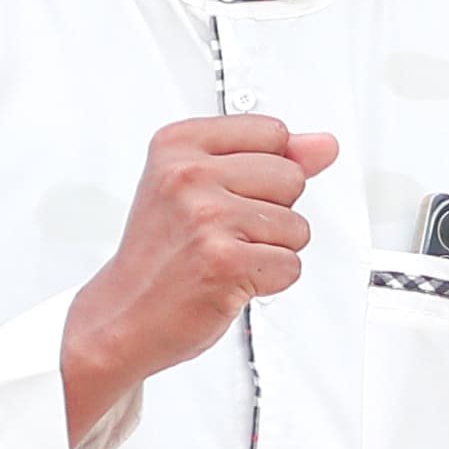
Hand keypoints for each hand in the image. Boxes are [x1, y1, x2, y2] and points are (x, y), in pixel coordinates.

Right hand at [62, 116, 339, 433]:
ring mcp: (206, 217)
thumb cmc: (162, 253)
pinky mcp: (224, 262)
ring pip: (297, 225)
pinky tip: (229, 280)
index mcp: (179, 143)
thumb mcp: (203, 187)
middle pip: (292, 177)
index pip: (274, 133)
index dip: (266, 172)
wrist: (123, 315)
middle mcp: (188, 175)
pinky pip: (291, 265)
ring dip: (271, 250)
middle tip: (222, 233)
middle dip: (272, 212)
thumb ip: (268, 159)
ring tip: (224, 256)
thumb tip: (325, 145)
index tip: (226, 194)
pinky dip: (269, 281)